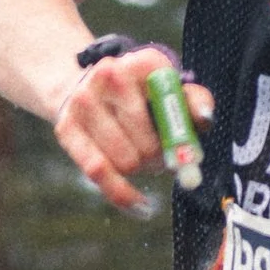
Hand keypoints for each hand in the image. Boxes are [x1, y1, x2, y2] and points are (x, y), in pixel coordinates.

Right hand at [55, 44, 214, 216]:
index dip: (182, 138)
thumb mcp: (169, 90)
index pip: (171, 107)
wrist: (83, 85)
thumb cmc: (139, 94)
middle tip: (160, 155)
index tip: (190, 155)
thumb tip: (204, 119)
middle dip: (160, 159)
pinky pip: (99, 173)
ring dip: (140, 169)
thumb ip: (193, 102)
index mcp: (143, 62)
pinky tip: (141, 206)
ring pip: (127, 162)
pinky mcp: (65, 128)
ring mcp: (83, 101)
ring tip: (140, 155)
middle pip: (149, 144)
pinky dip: (123, 195)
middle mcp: (110, 75)